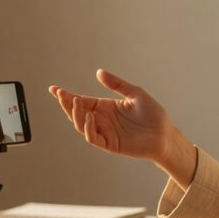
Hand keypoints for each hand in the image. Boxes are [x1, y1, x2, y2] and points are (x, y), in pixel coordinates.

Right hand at [49, 70, 196, 186]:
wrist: (165, 134)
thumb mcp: (135, 93)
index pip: (81, 101)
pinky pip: (93, 138)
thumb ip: (117, 84)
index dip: (66, 96)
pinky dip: (87, 128)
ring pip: (80, 125)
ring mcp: (104, 132)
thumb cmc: (152, 114)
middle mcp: (101, 120)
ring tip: (75, 102)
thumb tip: (98, 72)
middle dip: (66, 103)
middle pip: (76, 113)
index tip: (53, 88)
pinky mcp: (110, 144)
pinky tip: (89, 117)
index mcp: (105, 107)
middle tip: (61, 94)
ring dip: (75, 115)